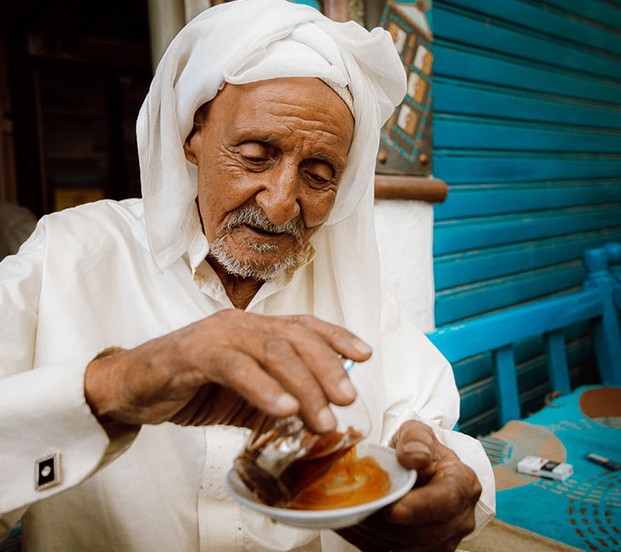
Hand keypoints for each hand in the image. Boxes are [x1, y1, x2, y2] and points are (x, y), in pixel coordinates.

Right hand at [84, 309, 371, 432]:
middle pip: (296, 338)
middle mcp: (243, 324)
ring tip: (323, 416)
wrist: (132, 387)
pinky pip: (236, 367)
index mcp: (257, 329)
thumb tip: (318, 419)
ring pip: (273, 351)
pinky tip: (284, 409)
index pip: (305, 326)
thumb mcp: (244, 397)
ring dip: (304, 385)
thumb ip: (277, 402)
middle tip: (348, 397)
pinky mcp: (195, 353)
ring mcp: (219, 335)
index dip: (337, 337)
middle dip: (328, 367)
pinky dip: (263, 388)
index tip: (365, 354)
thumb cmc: (192, 386)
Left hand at [338, 421, 481, 551]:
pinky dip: (369, 541)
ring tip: (349, 514)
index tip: (391, 509)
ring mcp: (444, 540)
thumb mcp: (416, 432)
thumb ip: (415, 439)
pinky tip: (352, 523)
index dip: (418, 508)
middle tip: (359, 509)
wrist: (418, 467)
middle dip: (387, 525)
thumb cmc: (418, 449)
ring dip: (374, 535)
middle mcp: (460, 518)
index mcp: (463, 484)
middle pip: (424, 533)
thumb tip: (414, 458)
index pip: (446, 501)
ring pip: (407, 548)